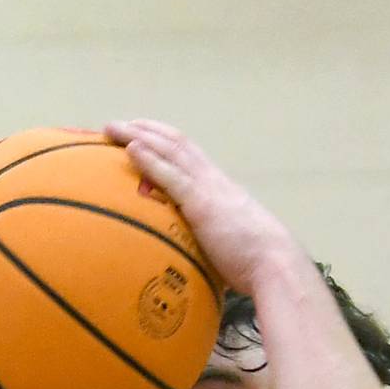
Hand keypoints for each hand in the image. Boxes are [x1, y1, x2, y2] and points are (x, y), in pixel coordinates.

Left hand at [105, 120, 297, 294]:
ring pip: (171, 150)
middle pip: (177, 143)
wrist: (275, 264)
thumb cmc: (257, 262)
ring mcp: (208, 188)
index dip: (165, 141)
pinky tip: (130, 148)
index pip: (190, 155)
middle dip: (147, 129)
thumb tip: (199, 256)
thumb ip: (212, 240)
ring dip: (139, 135)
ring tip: (113, 127)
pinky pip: (171, 175)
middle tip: (119, 124)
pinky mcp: (201, 203)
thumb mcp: (230, 243)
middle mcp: (214, 180)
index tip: (142, 134)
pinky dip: (149, 159)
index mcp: (221, 188)